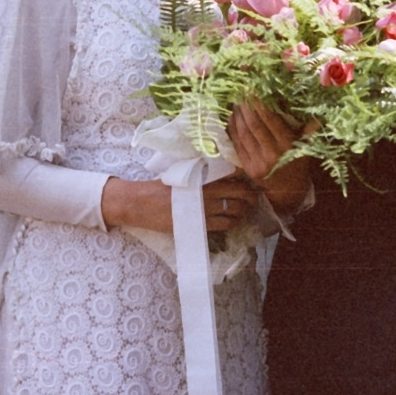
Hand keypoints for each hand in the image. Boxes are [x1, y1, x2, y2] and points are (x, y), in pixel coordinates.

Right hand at [101, 174, 257, 233]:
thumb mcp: (181, 173)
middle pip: (238, 192)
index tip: (252, 179)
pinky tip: (234, 221)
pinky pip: (224, 224)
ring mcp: (203, 208)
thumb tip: (221, 170)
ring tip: (245, 210)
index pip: (231, 174)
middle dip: (250, 195)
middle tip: (254, 197)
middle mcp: (205, 191)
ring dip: (243, 210)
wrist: (142, 203)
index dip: (245, 177)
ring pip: (234, 209)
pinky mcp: (199, 224)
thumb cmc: (161, 186)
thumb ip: (200, 172)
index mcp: (201, 176)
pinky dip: (232, 222)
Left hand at [229, 100, 312, 213]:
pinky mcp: (247, 168)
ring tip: (236, 101)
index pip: (271, 121)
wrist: (288, 191)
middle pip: (254, 125)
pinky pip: (236, 144)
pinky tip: (232, 116)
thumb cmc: (299, 163)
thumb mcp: (307, 146)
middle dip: (246, 106)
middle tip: (241, 90)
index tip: (254, 89)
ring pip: (243, 134)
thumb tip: (318, 110)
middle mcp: (272, 154)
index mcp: (288, 146)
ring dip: (238, 115)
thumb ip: (310, 129)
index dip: (260, 104)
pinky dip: (233, 128)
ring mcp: (257, 162)